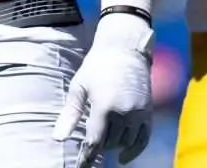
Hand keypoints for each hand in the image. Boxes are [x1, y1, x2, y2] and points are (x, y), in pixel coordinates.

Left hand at [53, 12, 153, 166]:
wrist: (124, 50)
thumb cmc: (97, 66)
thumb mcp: (79, 87)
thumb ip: (70, 115)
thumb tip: (58, 138)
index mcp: (104, 107)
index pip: (94, 142)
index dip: (85, 157)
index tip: (79, 167)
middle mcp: (124, 113)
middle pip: (108, 143)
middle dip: (96, 145)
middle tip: (87, 138)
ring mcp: (138, 114)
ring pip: (123, 143)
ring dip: (111, 145)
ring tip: (101, 135)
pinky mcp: (148, 113)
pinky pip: (142, 140)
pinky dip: (133, 151)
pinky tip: (122, 158)